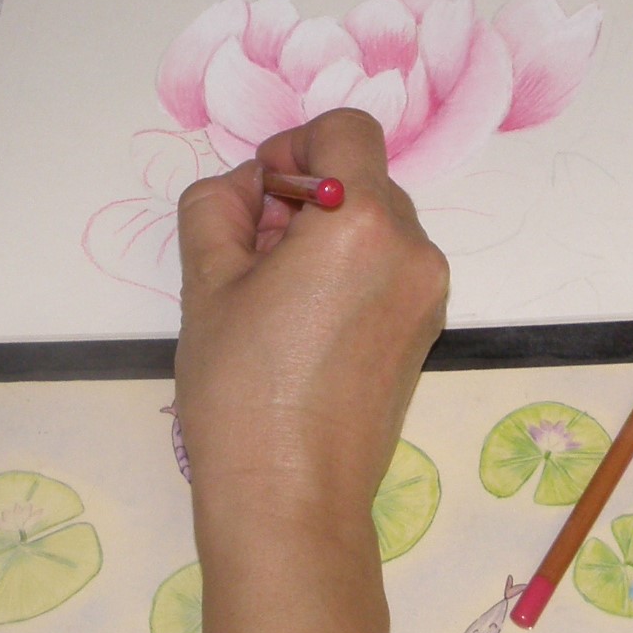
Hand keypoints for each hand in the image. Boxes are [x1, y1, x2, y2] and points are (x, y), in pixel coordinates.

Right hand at [173, 109, 445, 632]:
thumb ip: (217, 206)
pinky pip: (386, 265)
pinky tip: (299, 322)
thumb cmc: (240, 390)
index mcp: (362, 223)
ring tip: (269, 295)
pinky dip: (345, 268)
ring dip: (322, 233)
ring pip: (372, 221)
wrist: (290, 501)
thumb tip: (245, 187)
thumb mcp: (205, 283)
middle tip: (248, 253)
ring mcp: (427, 294)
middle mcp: (413, 249)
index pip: (344, 130)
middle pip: (359, 176)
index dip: (293, 148)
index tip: (258, 201)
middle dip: (300, 195)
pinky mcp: (424, 331)